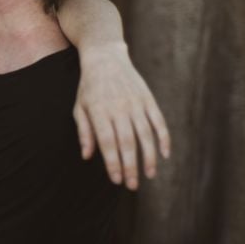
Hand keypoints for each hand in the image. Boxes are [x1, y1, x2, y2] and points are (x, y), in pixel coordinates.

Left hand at [74, 43, 170, 189]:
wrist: (106, 57)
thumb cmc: (89, 87)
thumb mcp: (79, 107)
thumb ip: (84, 132)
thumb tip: (88, 156)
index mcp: (99, 111)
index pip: (108, 142)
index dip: (113, 162)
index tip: (116, 180)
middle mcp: (119, 108)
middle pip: (127, 142)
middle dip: (130, 166)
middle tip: (132, 185)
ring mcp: (136, 103)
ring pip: (146, 135)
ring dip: (149, 157)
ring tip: (149, 175)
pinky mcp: (148, 99)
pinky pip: (159, 122)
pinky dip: (164, 139)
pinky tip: (164, 155)